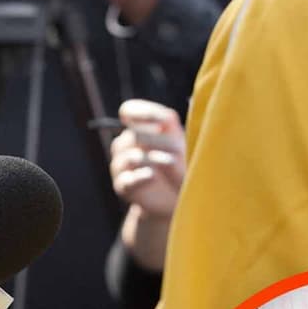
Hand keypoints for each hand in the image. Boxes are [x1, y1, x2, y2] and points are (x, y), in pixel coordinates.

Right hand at [110, 100, 186, 270]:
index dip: (141, 112)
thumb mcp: (185, 146)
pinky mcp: (123, 186)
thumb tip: (166, 141)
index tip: (162, 121)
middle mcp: (128, 144)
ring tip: (170, 163)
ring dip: (151, 159)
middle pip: (134, 135)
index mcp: (142, 128)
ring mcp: (122, 166)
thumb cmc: (184, 165)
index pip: (129, 110)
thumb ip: (175, 139)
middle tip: (178, 149)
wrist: (177, 198)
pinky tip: (152, 176)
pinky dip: (139, 177)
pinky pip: (126, 179)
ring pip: (129, 157)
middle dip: (158, 141)